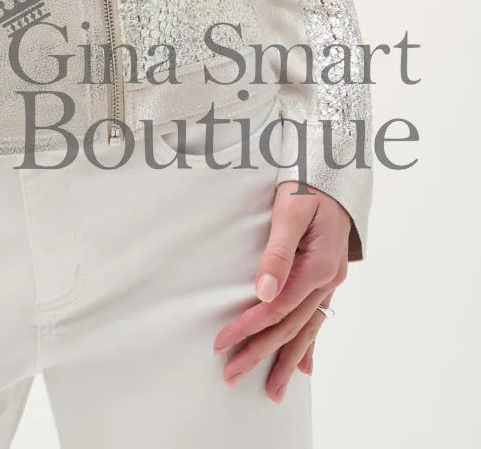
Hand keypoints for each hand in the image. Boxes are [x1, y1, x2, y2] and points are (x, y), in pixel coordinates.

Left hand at [211, 182, 350, 402]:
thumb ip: (278, 252)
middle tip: (232, 374)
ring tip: (272, 390)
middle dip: (261, 353)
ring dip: (287, 360)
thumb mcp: (290, 211)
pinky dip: (310, 344)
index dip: (249, 327)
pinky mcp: (326, 278)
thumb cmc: (307, 184)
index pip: (277, 307)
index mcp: (318, 266)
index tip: (223, 343)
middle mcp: (328, 280)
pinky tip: (304, 367)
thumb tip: (262, 292)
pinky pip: (318, 318)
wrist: (334, 167)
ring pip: (306, 329)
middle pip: (291, 326)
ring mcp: (330, 281)